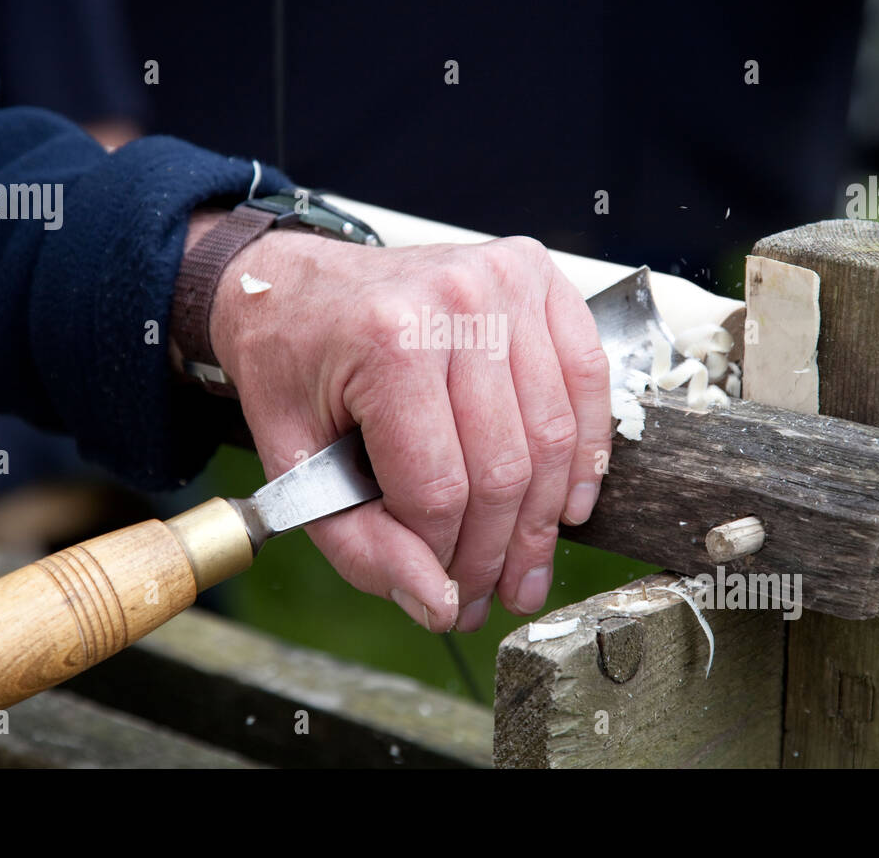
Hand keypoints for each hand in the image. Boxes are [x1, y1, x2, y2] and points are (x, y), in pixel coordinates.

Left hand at [207, 228, 610, 631]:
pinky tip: (569, 499)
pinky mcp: (534, 274)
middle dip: (499, 553)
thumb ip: (361, 545)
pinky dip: (587, 448)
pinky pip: (586, 376)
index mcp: (386, 343)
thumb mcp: (294, 463)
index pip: (439, 489)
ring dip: (544, 517)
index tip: (441, 592)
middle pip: (504, 468)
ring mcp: (502, 282)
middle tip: (492, 595)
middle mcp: (454, 304)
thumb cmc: (292, 365)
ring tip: (529, 564)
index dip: (444, 559)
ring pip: (551, 434)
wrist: (295, 283)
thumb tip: (439, 604)